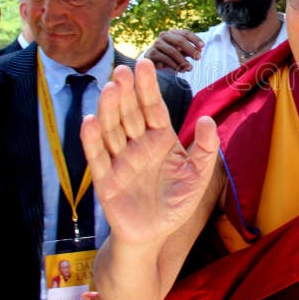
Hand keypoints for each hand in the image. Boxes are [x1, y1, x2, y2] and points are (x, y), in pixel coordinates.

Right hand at [81, 59, 220, 244]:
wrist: (153, 235)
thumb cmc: (175, 202)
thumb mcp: (198, 175)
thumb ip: (207, 149)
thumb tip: (208, 120)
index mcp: (160, 139)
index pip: (153, 108)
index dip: (149, 88)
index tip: (145, 64)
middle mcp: (138, 144)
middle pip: (131, 114)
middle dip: (128, 93)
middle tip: (124, 70)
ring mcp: (120, 160)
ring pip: (113, 130)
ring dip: (110, 110)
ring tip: (110, 89)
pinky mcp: (105, 179)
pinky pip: (97, 157)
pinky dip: (92, 140)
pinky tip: (90, 121)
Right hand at [143, 29, 203, 71]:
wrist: (152, 61)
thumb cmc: (169, 55)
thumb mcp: (181, 52)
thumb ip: (189, 51)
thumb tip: (199, 51)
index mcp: (173, 33)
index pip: (186, 33)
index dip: (195, 39)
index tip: (203, 46)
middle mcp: (164, 35)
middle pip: (180, 40)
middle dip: (191, 50)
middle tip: (198, 58)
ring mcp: (157, 43)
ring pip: (173, 51)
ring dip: (183, 61)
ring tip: (190, 68)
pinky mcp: (152, 53)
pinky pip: (166, 59)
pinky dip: (174, 65)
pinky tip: (180, 71)